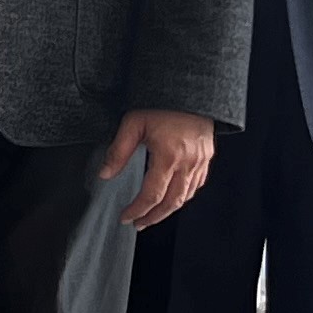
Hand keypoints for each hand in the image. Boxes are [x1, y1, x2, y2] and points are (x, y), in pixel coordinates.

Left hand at [104, 108, 217, 227]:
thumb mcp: (133, 123)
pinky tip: (173, 197)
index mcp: (168, 156)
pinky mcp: (207, 157)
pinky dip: (183, 196)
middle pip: (171, 203)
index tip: (126, 218)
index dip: (137, 210)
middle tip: (138, 223)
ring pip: (186, 196)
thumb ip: (118, 151)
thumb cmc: (161, 103)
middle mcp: (188, 163)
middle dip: (153, 217)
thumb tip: (105, 175)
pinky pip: (196, 185)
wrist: (192, 89)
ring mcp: (200, 161)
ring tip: (152, 215)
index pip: (152, 195)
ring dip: (168, 210)